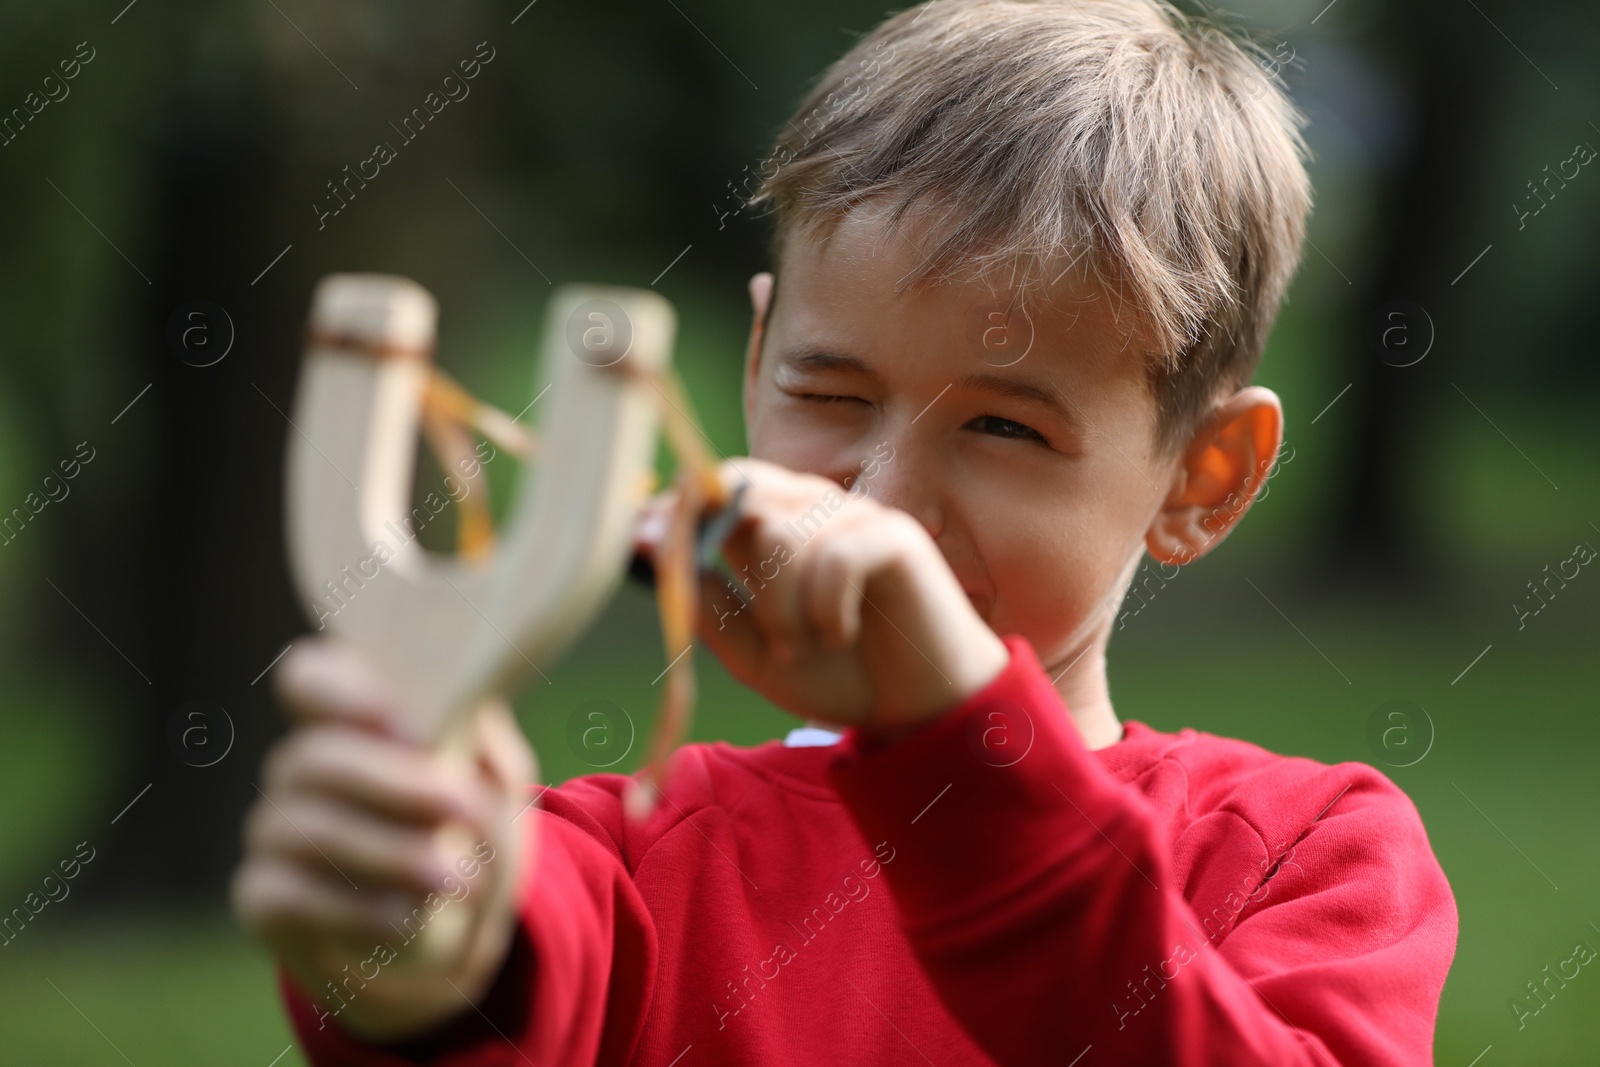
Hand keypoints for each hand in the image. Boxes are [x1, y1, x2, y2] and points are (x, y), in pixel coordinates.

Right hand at [231, 640, 534, 1042]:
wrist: (449, 924)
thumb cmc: (466, 828)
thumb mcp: (494, 782)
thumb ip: (484, 747)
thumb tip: (468, 725)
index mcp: (352, 718)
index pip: (310, 677)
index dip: (347, 693)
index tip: (412, 728)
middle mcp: (300, 766)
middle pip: (318, 757)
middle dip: (396, 784)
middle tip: (464, 810)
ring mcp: (275, 829)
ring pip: (309, 828)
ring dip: (388, 853)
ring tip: (454, 878)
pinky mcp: (263, 896)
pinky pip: (290, 896)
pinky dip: (355, 910)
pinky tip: (406, 919)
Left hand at [645, 457, 1008, 736]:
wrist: (915, 711)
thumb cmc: (838, 675)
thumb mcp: (754, 651)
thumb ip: (708, 604)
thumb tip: (653, 549)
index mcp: (776, 525)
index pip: (719, 483)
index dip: (680, 505)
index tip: (645, 538)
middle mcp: (814, 508)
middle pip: (743, 497)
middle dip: (735, 571)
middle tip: (766, 634)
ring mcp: (855, 516)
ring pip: (781, 537)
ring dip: (783, 612)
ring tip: (807, 646)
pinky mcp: (894, 536)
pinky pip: (834, 559)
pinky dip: (827, 611)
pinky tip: (844, 634)